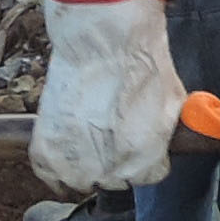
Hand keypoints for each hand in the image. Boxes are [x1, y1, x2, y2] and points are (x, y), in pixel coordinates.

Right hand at [29, 0, 182, 193]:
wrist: (101, 40)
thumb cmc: (139, 64)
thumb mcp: (174, 103)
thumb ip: (171, 135)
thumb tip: (174, 144)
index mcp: (144, 162)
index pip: (148, 176)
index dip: (145, 155)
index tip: (137, 137)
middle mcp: (109, 171)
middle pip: (114, 180)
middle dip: (116, 158)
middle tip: (111, 128)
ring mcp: (74, 164)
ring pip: (82, 180)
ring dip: (85, 163)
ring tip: (88, 132)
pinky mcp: (45, 151)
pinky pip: (50, 174)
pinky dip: (56, 162)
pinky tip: (66, 142)